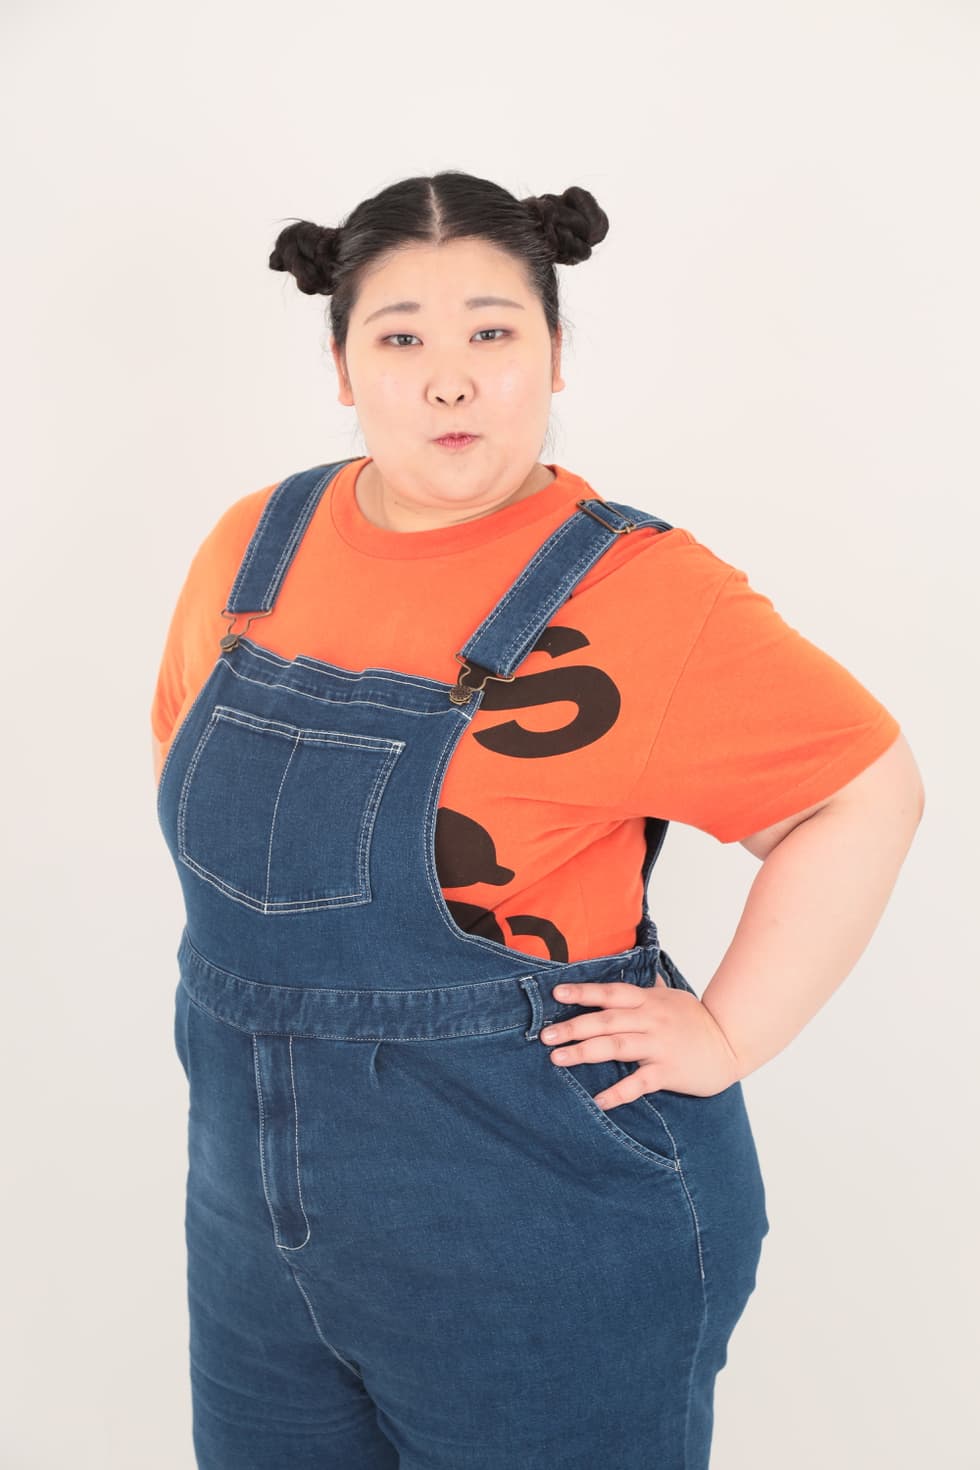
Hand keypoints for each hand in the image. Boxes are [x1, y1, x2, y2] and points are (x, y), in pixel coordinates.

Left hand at [541, 979, 741, 1109]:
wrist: (730, 1042)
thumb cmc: (696, 1021)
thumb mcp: (670, 997)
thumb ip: (647, 989)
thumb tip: (634, 973)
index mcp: (648, 1001)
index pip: (611, 993)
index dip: (584, 992)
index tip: (556, 993)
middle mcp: (650, 1020)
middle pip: (606, 1021)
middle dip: (573, 1026)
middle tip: (544, 1035)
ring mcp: (659, 1046)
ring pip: (616, 1047)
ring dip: (584, 1052)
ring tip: (557, 1058)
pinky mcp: (668, 1071)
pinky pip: (638, 1083)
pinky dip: (617, 1092)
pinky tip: (598, 1100)